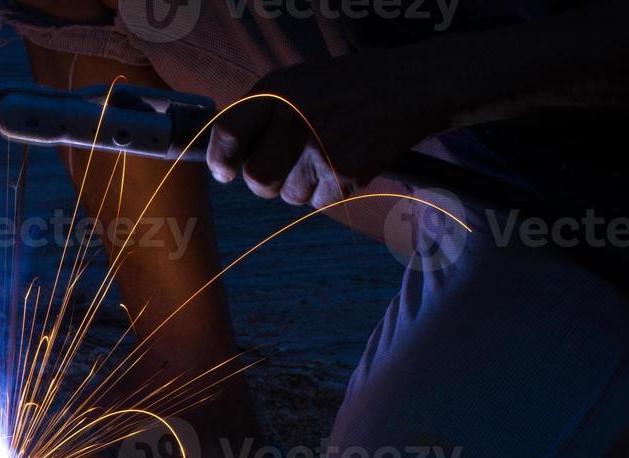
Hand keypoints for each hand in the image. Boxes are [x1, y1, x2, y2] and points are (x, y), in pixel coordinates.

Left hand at [206, 51, 452, 208]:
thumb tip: (224, 159)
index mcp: (275, 92)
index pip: (227, 135)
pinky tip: (344, 161)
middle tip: (285, 166)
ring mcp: (319, 149)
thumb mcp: (294, 84)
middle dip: (266, 181)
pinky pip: (318, 202)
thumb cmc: (341, 91)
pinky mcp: (344, 173)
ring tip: (325, 154)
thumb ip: (257, 115)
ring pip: (288, 195)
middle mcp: (292, 120)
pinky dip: (328, 190)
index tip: (226, 171)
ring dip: (302, 184)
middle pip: (256, 179)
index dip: (221, 160)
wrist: (407, 89)